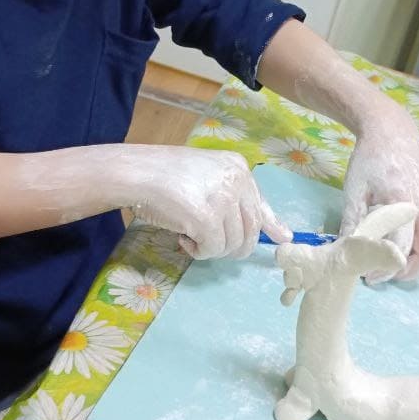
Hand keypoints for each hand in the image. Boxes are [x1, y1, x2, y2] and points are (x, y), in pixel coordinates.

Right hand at [125, 147, 290, 259]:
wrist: (136, 172)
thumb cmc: (163, 175)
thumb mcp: (205, 178)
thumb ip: (233, 199)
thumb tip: (278, 234)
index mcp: (238, 167)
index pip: (261, 203)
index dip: (271, 225)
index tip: (283, 238)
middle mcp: (237, 180)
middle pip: (251, 229)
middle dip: (235, 247)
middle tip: (212, 248)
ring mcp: (223, 198)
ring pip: (233, 243)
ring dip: (212, 249)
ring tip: (190, 237)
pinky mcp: (207, 218)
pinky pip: (213, 249)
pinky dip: (199, 252)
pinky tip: (184, 240)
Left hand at [340, 105, 418, 279]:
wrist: (392, 130)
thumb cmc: (370, 159)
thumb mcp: (354, 191)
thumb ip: (352, 223)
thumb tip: (345, 252)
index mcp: (402, 203)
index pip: (399, 249)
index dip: (384, 268)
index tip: (368, 277)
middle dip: (407, 272)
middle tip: (386, 276)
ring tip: (398, 264)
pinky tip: (412, 247)